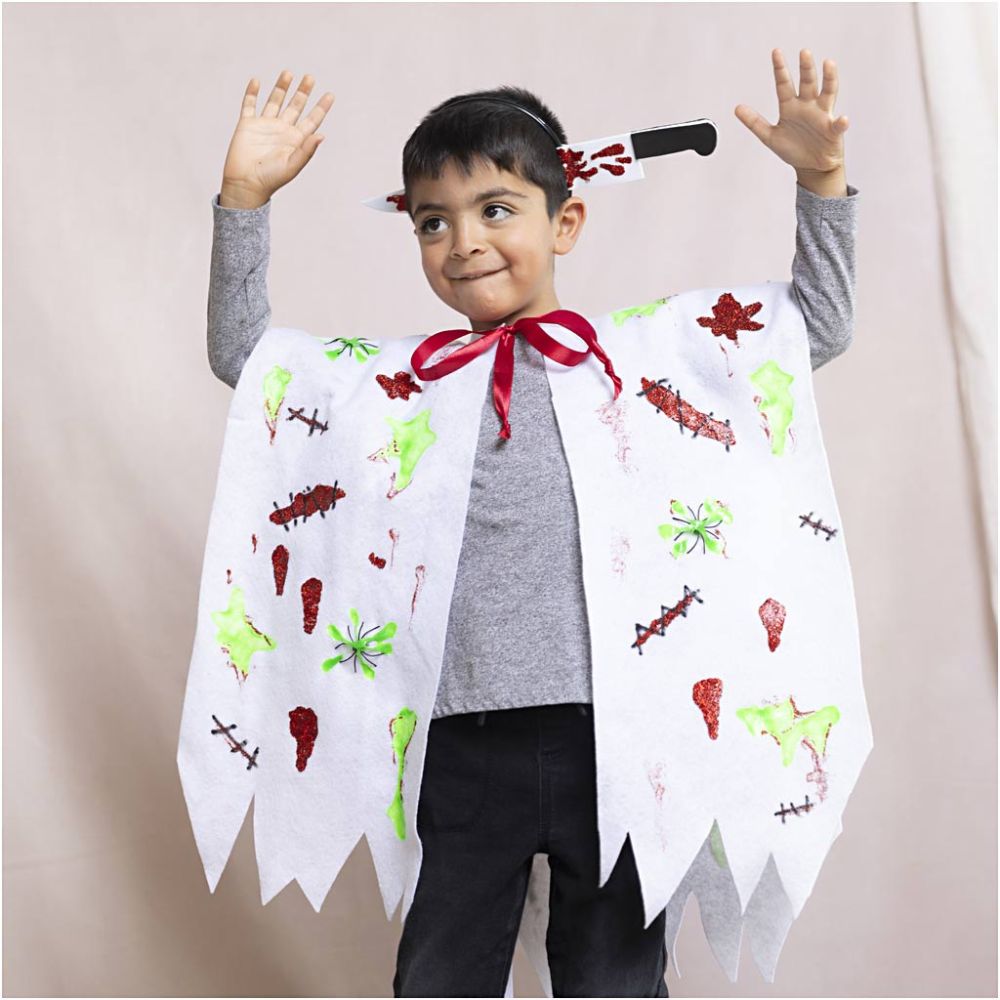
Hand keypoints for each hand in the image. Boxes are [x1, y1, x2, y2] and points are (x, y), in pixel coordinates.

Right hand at [220, 70, 333, 207]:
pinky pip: (249, 104)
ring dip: (281, 87)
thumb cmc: (271, 179)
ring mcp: (265, 126)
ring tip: (288, 73)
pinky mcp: (247, 124)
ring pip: (275, 101)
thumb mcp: (293, 165)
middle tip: (310, 77)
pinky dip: (252, 92)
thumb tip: (322, 135)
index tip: (330, 94)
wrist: (246, 183)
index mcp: (295, 140)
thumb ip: (307, 150)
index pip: (311, 120)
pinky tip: (257, 81)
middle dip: (303, 92)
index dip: (321, 108)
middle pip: (295, 106)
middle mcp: (282, 130)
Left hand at [734, 49, 848, 174]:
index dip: (780, 69)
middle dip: (806, 68)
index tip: (776, 52)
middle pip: (807, 83)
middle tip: (804, 52)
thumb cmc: (793, 149)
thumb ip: (754, 122)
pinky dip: (842, 122)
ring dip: (829, 79)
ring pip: (827, 93)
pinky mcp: (833, 130)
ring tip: (829, 64)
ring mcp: (822, 115)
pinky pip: (838, 124)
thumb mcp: (770, 137)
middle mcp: (807, 106)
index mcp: (790, 107)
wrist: (812, 166)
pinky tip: (842, 119)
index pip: (784, 85)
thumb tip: (737, 108)